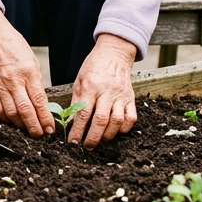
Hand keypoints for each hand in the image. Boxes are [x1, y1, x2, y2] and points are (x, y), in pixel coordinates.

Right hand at [0, 9, 54, 136]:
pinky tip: (13, 122)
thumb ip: (36, 83)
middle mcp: (14, 80)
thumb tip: (42, 105)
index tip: (49, 128)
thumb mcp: (33, 62)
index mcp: (28, 72)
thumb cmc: (15, 46)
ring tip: (28, 130)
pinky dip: (6, 119)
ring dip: (21, 126)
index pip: (39, 101)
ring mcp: (0, 85)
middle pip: (25, 110)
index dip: (45, 118)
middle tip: (40, 134)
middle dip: (34, 127)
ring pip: (11, 113)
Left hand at [66, 34, 137, 148]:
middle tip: (87, 146)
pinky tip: (116, 131)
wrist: (114, 54)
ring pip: (117, 121)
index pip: (84, 113)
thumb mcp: (79, 81)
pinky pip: (131, 118)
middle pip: (101, 120)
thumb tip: (70, 123)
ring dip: (108, 135)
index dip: (78, 130)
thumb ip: (76, 102)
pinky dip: (124, 128)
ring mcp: (121, 96)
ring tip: (99, 139)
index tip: (73, 141)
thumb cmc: (93, 67)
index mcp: (91, 86)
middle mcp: (107, 92)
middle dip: (93, 137)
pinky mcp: (131, 98)